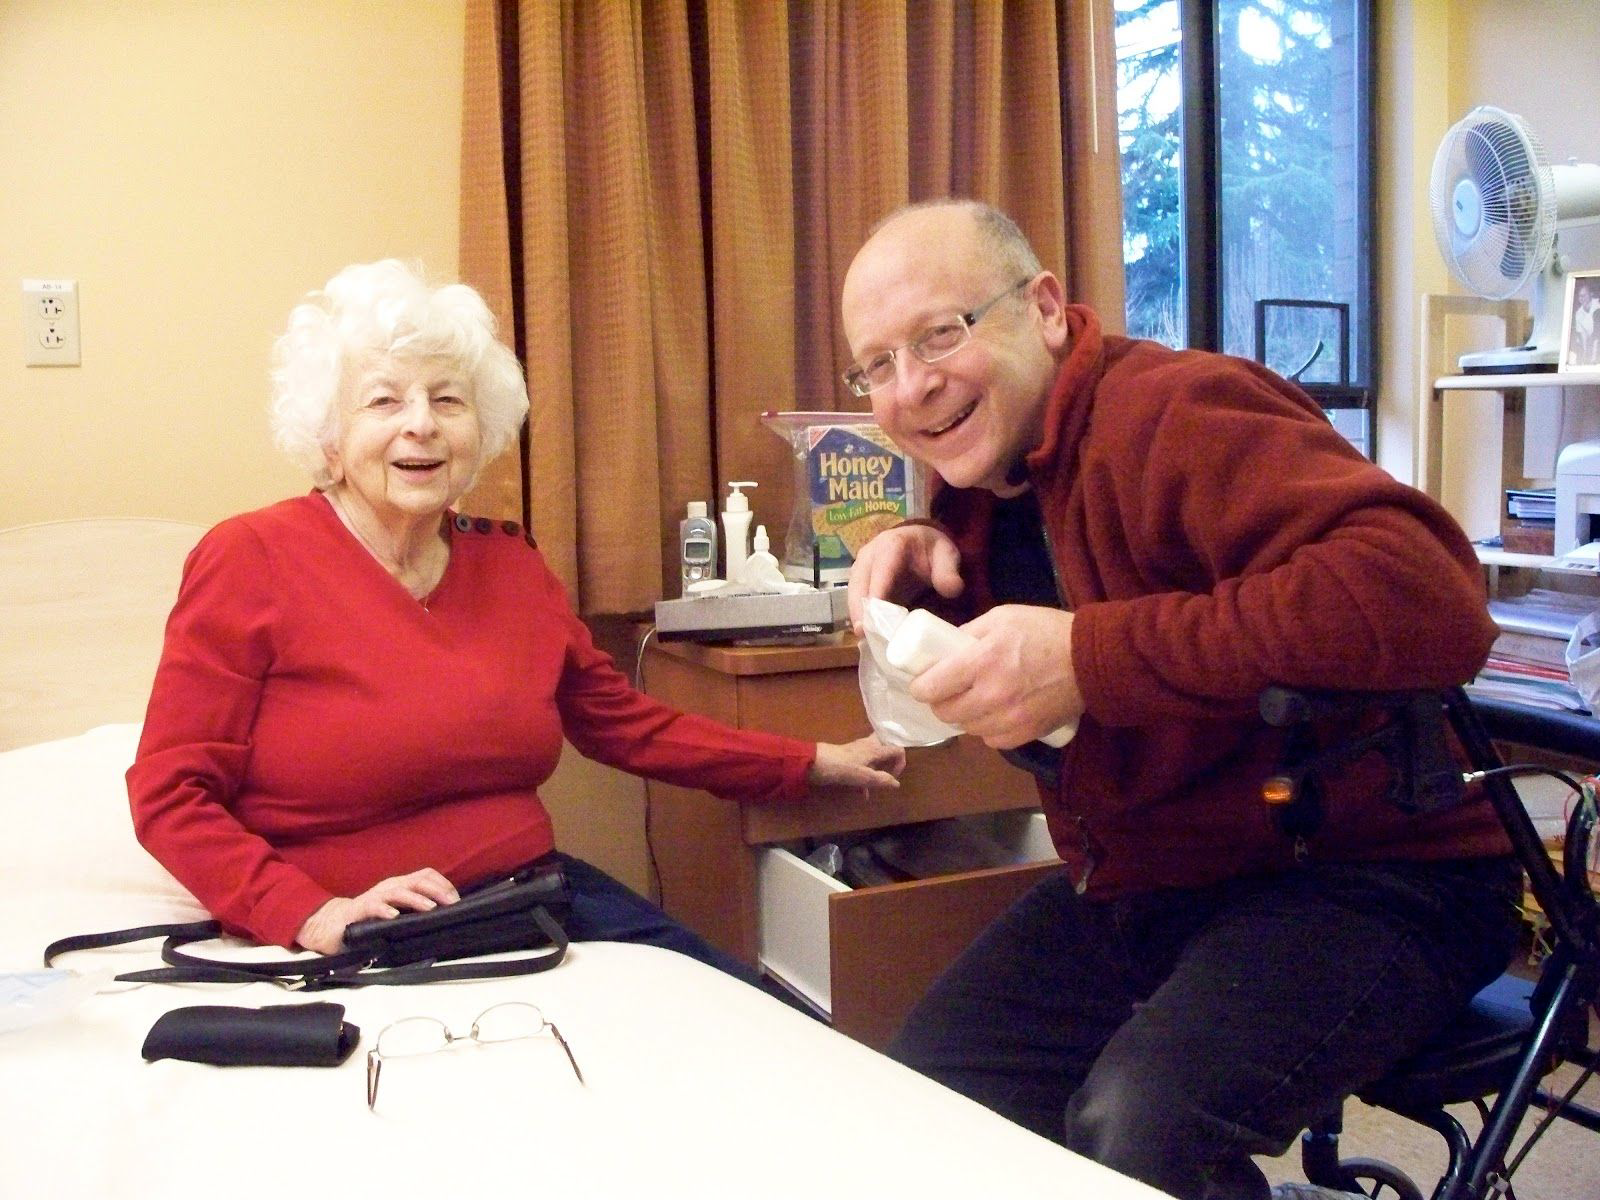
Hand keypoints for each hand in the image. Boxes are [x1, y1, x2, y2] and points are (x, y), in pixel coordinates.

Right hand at [294, 868, 459, 953]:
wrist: (333, 926)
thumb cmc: (370, 920)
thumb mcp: (397, 912)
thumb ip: (414, 911)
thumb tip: (443, 917)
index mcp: (400, 886)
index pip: (426, 876)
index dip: (443, 884)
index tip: (457, 899)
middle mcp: (389, 887)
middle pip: (417, 880)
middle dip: (437, 890)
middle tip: (452, 903)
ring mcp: (374, 897)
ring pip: (399, 891)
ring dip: (416, 899)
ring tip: (430, 908)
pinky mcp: (359, 910)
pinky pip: (373, 907)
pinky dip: (385, 911)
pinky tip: (394, 917)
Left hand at [808, 735, 905, 789]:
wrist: (814, 762)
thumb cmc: (841, 768)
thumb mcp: (863, 776)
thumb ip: (881, 779)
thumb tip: (897, 783)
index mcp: (874, 749)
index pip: (896, 749)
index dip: (901, 762)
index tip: (894, 777)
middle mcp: (868, 746)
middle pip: (885, 746)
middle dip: (890, 759)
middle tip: (890, 772)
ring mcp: (856, 751)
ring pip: (873, 758)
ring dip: (877, 770)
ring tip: (877, 786)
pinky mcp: (847, 757)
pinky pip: (862, 765)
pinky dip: (865, 776)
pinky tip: (863, 793)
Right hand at [847, 524, 964, 634]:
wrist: (918, 540)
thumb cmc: (931, 548)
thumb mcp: (946, 554)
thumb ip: (948, 571)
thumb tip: (952, 590)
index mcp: (892, 545)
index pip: (881, 570)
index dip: (877, 593)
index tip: (876, 616)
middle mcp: (870, 554)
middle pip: (860, 583)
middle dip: (860, 609)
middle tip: (864, 633)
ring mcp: (861, 566)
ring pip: (852, 592)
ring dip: (857, 614)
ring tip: (864, 637)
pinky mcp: (858, 579)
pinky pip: (854, 598)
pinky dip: (859, 615)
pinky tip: (866, 632)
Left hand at [907, 605, 1083, 749]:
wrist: (1090, 660)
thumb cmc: (1044, 632)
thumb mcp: (1002, 617)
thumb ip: (969, 633)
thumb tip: (942, 650)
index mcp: (982, 661)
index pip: (931, 687)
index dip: (920, 686)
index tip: (922, 682)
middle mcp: (991, 695)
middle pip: (944, 713)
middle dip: (940, 701)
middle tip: (947, 691)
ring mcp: (1008, 719)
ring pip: (966, 728)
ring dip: (964, 716)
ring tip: (974, 700)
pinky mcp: (1024, 735)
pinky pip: (990, 740)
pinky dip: (987, 729)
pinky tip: (995, 713)